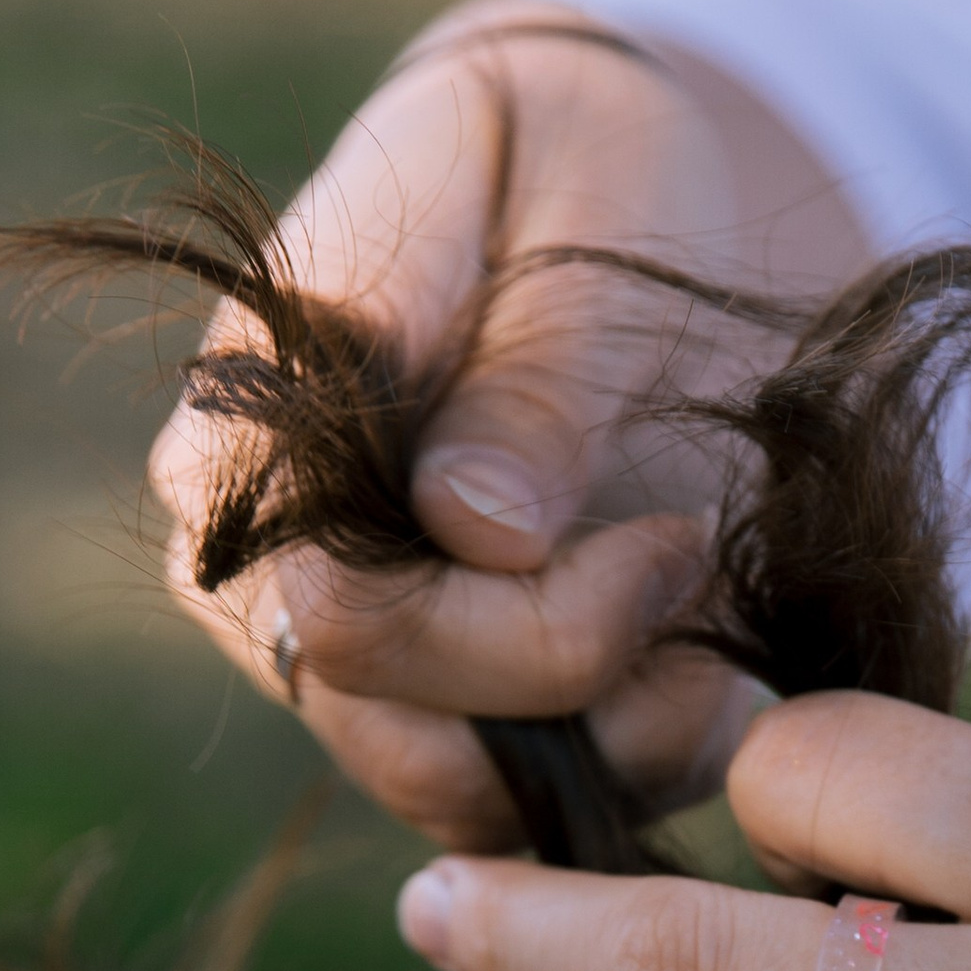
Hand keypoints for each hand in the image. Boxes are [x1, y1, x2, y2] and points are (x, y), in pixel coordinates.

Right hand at [148, 0, 865, 846]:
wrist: (607, 197)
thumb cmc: (579, 163)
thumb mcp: (575, 191)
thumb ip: (527, 366)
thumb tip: (472, 527)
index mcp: (246, 421)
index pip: (336, 606)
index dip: (516, 621)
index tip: (672, 535)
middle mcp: (256, 559)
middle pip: (382, 719)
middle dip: (574, 683)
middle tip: (702, 570)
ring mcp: (327, 647)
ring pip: (441, 790)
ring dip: (610, 751)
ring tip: (724, 653)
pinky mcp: (425, 703)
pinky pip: (504, 807)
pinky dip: (625, 771)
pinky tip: (711, 683)